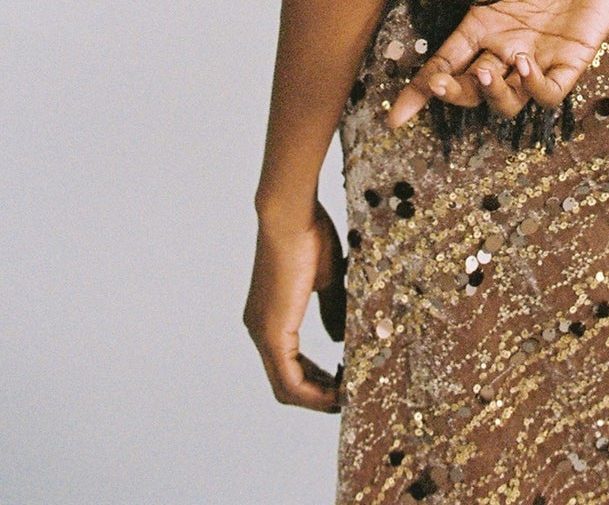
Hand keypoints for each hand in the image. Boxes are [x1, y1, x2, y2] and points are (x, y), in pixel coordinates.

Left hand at [244, 199, 345, 410]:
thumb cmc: (309, 234)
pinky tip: (335, 392)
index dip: (315, 381)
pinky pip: (289, 380)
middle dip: (317, 395)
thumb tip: (337, 338)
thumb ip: (330, 310)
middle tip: (346, 397)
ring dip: (316, 399)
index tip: (342, 382)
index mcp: (270, 315)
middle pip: (286, 384)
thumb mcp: (324, 279)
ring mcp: (262, 333)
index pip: (289, 365)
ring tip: (345, 398)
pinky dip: (313, 392)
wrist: (291, 214)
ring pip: (286, 388)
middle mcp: (259, 330)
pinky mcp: (272, 333)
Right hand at [388, 0, 608, 127]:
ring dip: (489, 93)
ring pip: (508, 99)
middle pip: (472, 87)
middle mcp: (509, 44)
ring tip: (482, 68)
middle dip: (450, 93)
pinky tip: (523, 64)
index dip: (420, 89)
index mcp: (487, 20)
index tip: (395, 115)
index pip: (446, 61)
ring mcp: (541, 54)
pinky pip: (551, 91)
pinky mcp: (574, 58)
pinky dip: (533, 88)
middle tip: (439, 83)